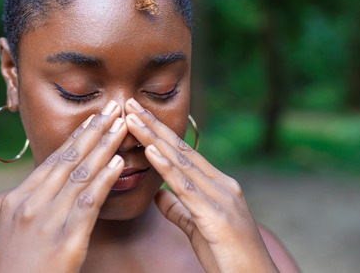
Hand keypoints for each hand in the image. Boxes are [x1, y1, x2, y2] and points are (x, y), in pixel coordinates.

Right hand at [0, 101, 127, 272]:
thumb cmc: (14, 271)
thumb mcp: (14, 233)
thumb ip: (34, 207)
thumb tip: (55, 189)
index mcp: (17, 200)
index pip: (52, 160)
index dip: (76, 137)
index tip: (92, 118)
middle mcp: (30, 204)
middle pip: (67, 159)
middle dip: (93, 131)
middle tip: (112, 108)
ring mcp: (46, 221)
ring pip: (80, 174)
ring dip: (104, 146)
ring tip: (121, 125)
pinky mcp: (64, 240)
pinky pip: (88, 202)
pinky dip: (104, 179)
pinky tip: (118, 163)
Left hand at [124, 98, 277, 272]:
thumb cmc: (229, 260)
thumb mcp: (199, 229)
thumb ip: (180, 209)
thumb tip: (158, 192)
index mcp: (220, 186)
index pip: (184, 153)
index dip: (159, 133)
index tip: (138, 115)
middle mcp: (223, 186)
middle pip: (182, 150)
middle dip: (154, 125)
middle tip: (130, 102)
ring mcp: (222, 199)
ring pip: (181, 162)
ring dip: (153, 137)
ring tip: (132, 117)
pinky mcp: (217, 217)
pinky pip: (186, 188)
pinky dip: (166, 167)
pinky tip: (150, 150)